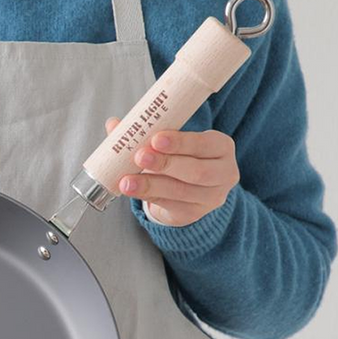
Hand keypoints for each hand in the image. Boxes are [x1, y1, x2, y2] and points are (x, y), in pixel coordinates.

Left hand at [105, 117, 239, 226]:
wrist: (185, 192)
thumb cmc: (178, 158)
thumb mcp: (169, 143)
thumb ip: (145, 132)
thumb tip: (114, 124)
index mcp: (221, 147)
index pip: (205, 143)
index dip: (181, 142)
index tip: (155, 139)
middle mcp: (223, 173)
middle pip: (196, 171)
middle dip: (165, 163)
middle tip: (139, 157)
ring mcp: (211, 197)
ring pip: (180, 191)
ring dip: (151, 184)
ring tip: (127, 180)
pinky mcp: (194, 214)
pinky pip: (170, 205)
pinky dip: (149, 196)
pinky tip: (133, 190)